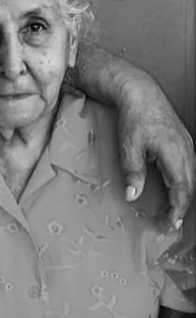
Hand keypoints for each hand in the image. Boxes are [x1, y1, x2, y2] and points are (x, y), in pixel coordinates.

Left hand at [117, 76, 194, 229]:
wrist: (140, 93)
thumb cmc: (134, 117)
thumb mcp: (128, 147)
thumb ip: (133, 173)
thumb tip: (132, 196)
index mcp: (174, 152)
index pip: (182, 188)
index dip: (177, 209)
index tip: (170, 224)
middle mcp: (186, 150)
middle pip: (190, 186)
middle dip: (182, 207)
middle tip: (171, 224)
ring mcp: (187, 146)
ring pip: (191, 178)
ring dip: (184, 196)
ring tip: (173, 213)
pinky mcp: (183, 143)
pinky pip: (188, 168)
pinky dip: (184, 184)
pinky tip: (176, 191)